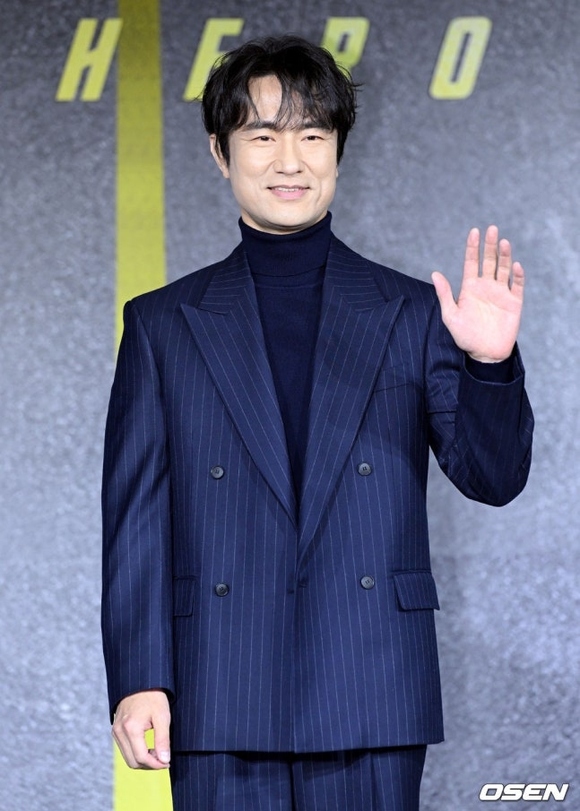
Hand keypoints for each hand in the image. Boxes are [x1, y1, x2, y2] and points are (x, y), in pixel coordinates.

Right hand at [112, 689, 170, 769]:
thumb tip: (164, 760)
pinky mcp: (115, 730)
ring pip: (128, 758)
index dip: (156, 765)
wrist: (140, 682)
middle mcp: (119, 732)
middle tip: (164, 759)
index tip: (167, 762)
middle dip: (149, 765)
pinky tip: (148, 747)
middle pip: (132, 762)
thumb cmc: (153, 696)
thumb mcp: (162, 716)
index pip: (141, 758)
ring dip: (143, 760)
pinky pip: (125, 749)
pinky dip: (136, 753)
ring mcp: (115, 731)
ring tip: (157, 753)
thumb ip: (163, 740)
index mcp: (130, 728)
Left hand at [431, 225, 524, 362]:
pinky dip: (518, 275)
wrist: (484, 353)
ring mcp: (501, 293)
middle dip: (490, 245)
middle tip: (492, 229)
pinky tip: (516, 266)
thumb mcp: (451, 316)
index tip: (474, 232)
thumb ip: (445, 295)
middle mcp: (486, 286)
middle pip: (489, 261)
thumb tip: (434, 273)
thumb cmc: (465, 336)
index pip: (471, 262)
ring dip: (504, 256)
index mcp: (470, 287)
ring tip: (503, 242)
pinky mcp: (514, 302)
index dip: (473, 247)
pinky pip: (517, 285)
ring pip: (504, 269)